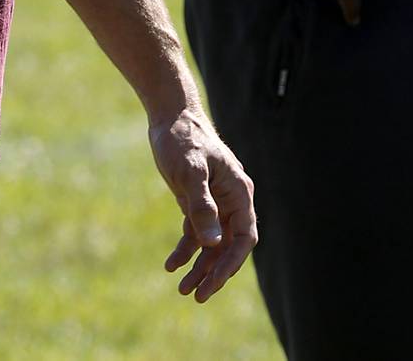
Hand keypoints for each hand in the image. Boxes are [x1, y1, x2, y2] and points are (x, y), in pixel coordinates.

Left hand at [148, 107, 256, 302]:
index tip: (214, 283)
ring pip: (212, 244)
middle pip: (229, 246)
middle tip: (197, 296)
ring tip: (183, 290)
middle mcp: (230, 200)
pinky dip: (186, 250)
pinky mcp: (197, 201)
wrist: (169, 117)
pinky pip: (196, 233)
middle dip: (215, 272)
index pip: (244, 237)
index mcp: (238, 192)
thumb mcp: (190, 171)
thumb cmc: (183, 139)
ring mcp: (214, 202)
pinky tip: (170, 265)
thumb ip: (202, 206)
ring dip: (200, 267)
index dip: (231, 263)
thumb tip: (212, 243)